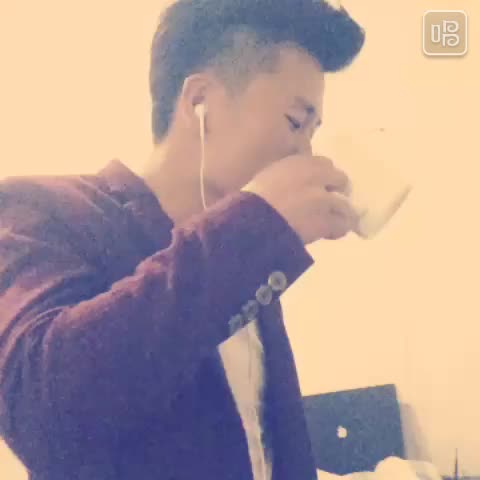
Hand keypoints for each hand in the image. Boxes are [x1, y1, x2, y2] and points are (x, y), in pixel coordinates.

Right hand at [242, 154, 357, 244]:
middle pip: (340, 179)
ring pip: (344, 204)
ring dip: (339, 212)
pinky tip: (329, 234)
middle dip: (337, 190)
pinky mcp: (326, 220)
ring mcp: (323, 199)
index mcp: (298, 163)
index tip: (320, 184)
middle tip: (329, 202)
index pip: (324, 163)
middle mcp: (315, 176)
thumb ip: (285, 174)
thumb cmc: (250, 201)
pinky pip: (342, 225)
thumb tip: (293, 180)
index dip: (324, 175)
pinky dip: (337, 229)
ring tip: (331, 221)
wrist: (252, 223)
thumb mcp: (266, 177)